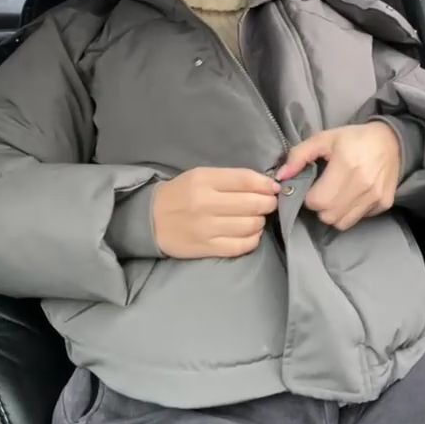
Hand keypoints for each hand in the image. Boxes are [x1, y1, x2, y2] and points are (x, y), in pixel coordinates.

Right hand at [153, 168, 279, 258]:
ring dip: (260, 221)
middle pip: (253, 204)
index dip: (266, 185)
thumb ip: (231, 179)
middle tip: (268, 204)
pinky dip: (253, 239)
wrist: (150, 219)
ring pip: (250, 225)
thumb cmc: (181, 194)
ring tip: (256, 218)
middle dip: (268, 203)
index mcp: (203, 180)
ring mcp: (206, 228)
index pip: (246, 180)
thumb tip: (267, 185)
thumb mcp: (200, 176)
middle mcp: (205, 203)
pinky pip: (241, 246)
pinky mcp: (206, 248)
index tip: (273, 188)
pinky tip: (250, 233)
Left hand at [276, 122, 401, 230]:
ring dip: (333, 213)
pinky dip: (350, 212)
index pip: (317, 201)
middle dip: (319, 207)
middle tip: (322, 192)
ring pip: (342, 223)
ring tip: (336, 196)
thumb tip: (282, 177)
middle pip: (327, 216)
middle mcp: (363, 185)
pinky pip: (358, 219)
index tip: (312, 187)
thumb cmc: (354, 139)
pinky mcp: (384, 204)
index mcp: (346, 166)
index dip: (309, 197)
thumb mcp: (324, 138)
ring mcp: (375, 197)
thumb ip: (299, 155)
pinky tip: (352, 196)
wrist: (392, 141)